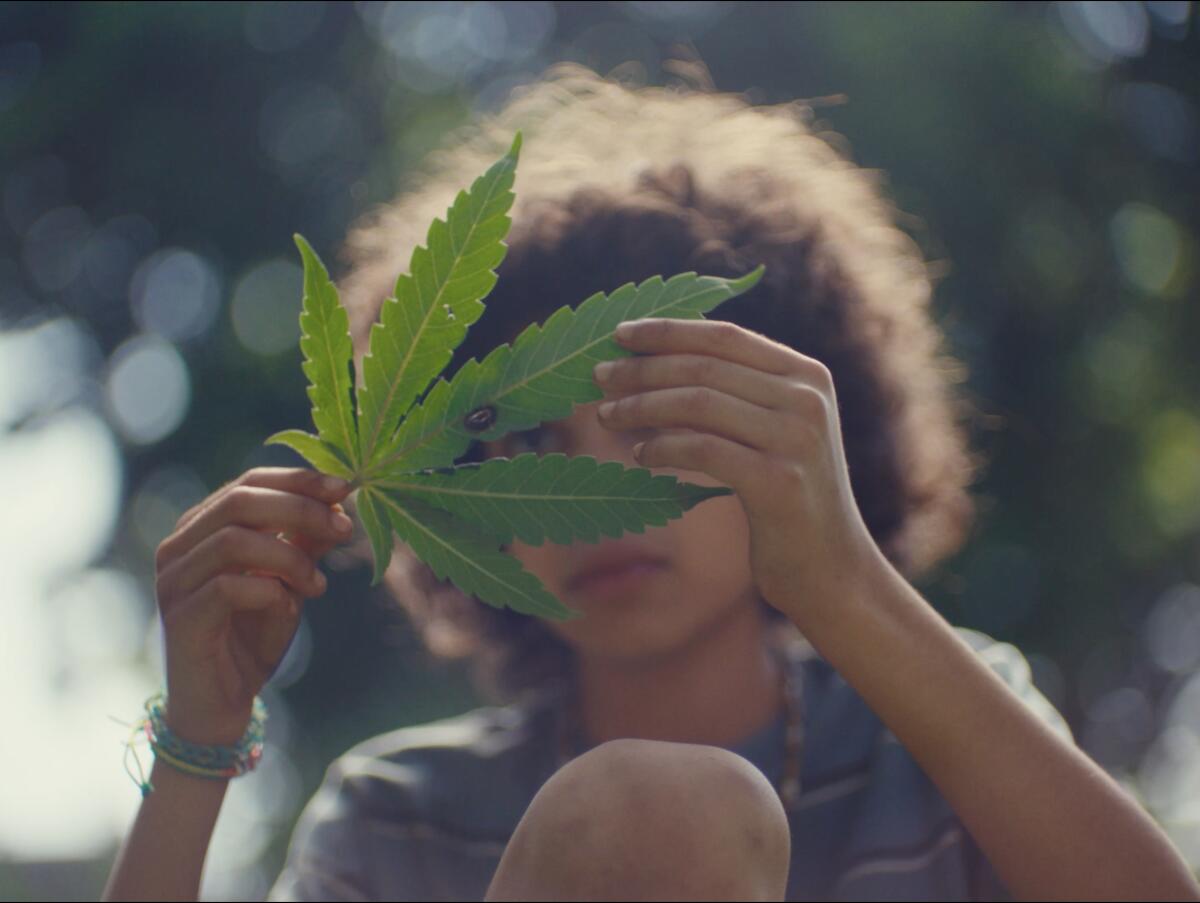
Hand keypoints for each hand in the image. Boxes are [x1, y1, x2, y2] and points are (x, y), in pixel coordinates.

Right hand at [153, 467, 353, 744]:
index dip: (298, 480)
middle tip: (344, 530)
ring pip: (234, 540)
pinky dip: (269, 591)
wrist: (223, 703)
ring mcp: (173, 581)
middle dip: (301, 509)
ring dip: (289, 557)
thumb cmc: (253, 636)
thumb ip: (305, 542)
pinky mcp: (180, 618)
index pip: (248, 482)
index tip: (346, 488)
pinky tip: (289, 607)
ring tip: (318, 586)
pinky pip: (228, 587)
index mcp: (201, 528)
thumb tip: (340, 503)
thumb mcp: (289, 580)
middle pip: (240, 501)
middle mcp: (179, 547)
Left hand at [593, 318, 880, 623]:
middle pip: (705, 367)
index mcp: (807, 375)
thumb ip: (741, 392)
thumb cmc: (788, 498)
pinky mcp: (779, 482)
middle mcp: (806, 399)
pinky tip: (639, 455)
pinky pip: (702, 449)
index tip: (620, 335)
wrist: (831, 569)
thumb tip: (660, 357)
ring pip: (698, 403)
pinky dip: (663, 447)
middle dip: (643, 369)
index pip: (725, 336)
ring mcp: (796, 439)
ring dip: (642, 406)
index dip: (668, 332)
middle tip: (599, 377)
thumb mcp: (777, 432)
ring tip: (606, 416)